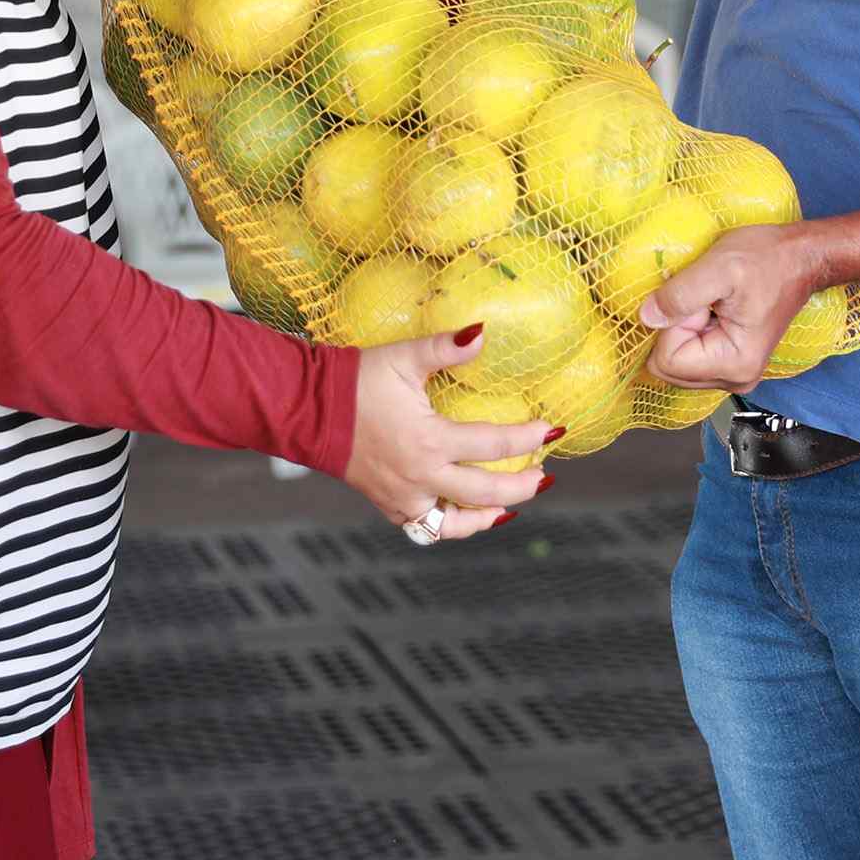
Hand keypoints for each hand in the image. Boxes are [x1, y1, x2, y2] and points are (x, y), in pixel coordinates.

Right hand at [345, 326, 555, 538]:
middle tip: (544, 476)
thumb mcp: (402, 357)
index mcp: (429, 441)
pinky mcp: (388, 505)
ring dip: (489, 515)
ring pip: (458, 523)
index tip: (551, 430)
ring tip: (510, 507)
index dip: (529, 438)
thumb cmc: (355, 381)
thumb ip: (445, 348)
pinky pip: (428, 527)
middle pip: (486, 493)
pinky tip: (466, 516)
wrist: (307, 410)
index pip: (494, 445)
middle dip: (522, 486)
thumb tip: (483, 331)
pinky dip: (452, 525)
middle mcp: (421, 477)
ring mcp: (404, 497)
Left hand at [640, 225, 826, 392]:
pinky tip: (710, 312)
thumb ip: (679, 295)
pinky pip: (688, 356)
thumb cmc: (768, 258)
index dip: (672, 324)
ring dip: (682, 329)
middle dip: (674, 330)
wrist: (800, 258)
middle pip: (669, 367)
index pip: (667, 360)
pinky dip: (689, 332)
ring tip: (709, 304)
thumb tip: (646, 318)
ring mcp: (732, 374)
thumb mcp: (719, 267)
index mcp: (734, 363)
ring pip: (675, 362)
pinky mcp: (729, 364)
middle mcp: (735, 379)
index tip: (699, 300)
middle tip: (703, 301)